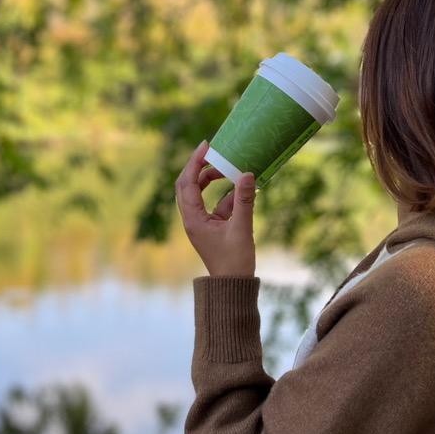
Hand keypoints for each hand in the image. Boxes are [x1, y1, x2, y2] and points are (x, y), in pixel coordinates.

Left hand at [175, 139, 257, 276]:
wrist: (233, 287)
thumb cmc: (235, 262)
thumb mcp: (242, 228)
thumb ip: (244, 200)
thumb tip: (247, 173)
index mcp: (193, 219)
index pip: (187, 183)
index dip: (195, 162)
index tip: (206, 145)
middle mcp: (192, 219)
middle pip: (187, 185)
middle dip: (199, 167)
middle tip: (213, 151)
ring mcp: (201, 223)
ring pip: (200, 194)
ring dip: (212, 181)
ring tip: (229, 169)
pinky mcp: (212, 227)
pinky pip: (214, 205)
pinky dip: (226, 196)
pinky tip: (244, 190)